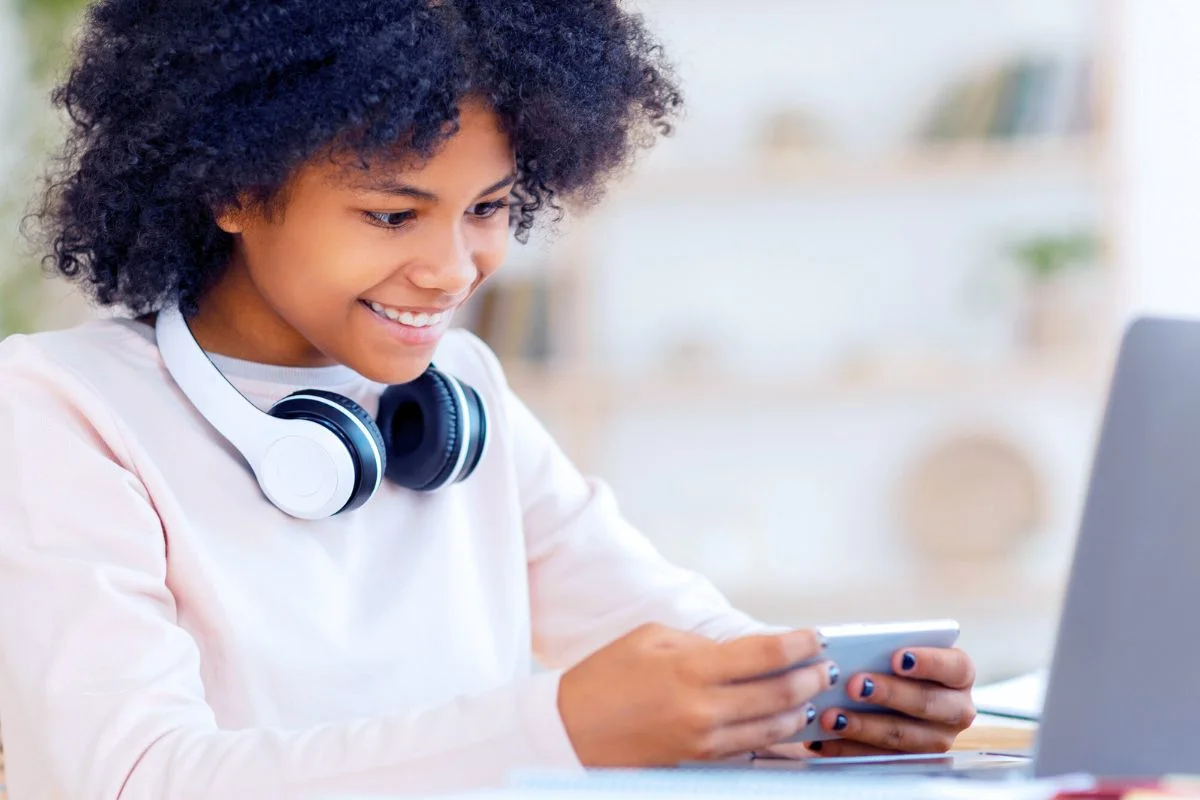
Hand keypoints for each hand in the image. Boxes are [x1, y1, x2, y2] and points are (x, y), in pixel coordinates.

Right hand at [557, 624, 837, 766]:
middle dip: (810, 678)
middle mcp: (704, 710)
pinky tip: (786, 722)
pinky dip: (775, 735)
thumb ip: (700, 642)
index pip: (765, 656)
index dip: (799, 644)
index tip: (815, 636)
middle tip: (825, 666)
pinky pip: (751, 749)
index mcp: (690, 669)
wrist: (570, 733)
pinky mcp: (699, 762)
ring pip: (774, 729)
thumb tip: (740, 651)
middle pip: (781, 695)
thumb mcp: (648, 639)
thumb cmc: (604, 677)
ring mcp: (704, 742)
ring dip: (801, 710)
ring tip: (813, 694)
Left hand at [790, 646, 976, 757]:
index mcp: (959, 674)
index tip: (898, 657)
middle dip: (889, 694)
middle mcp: (956, 710)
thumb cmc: (891, 662)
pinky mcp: (912, 761)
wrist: (891, 696)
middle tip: (854, 685)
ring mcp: (937, 740)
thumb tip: (848, 649)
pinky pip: (881, 759)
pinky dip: (849, 749)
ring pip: (903, 736)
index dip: (929, 662)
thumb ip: (881, 648)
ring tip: (832, 716)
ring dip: (864, 727)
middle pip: (927, 703)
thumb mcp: (893, 649)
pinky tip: (825, 740)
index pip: (955, 666)